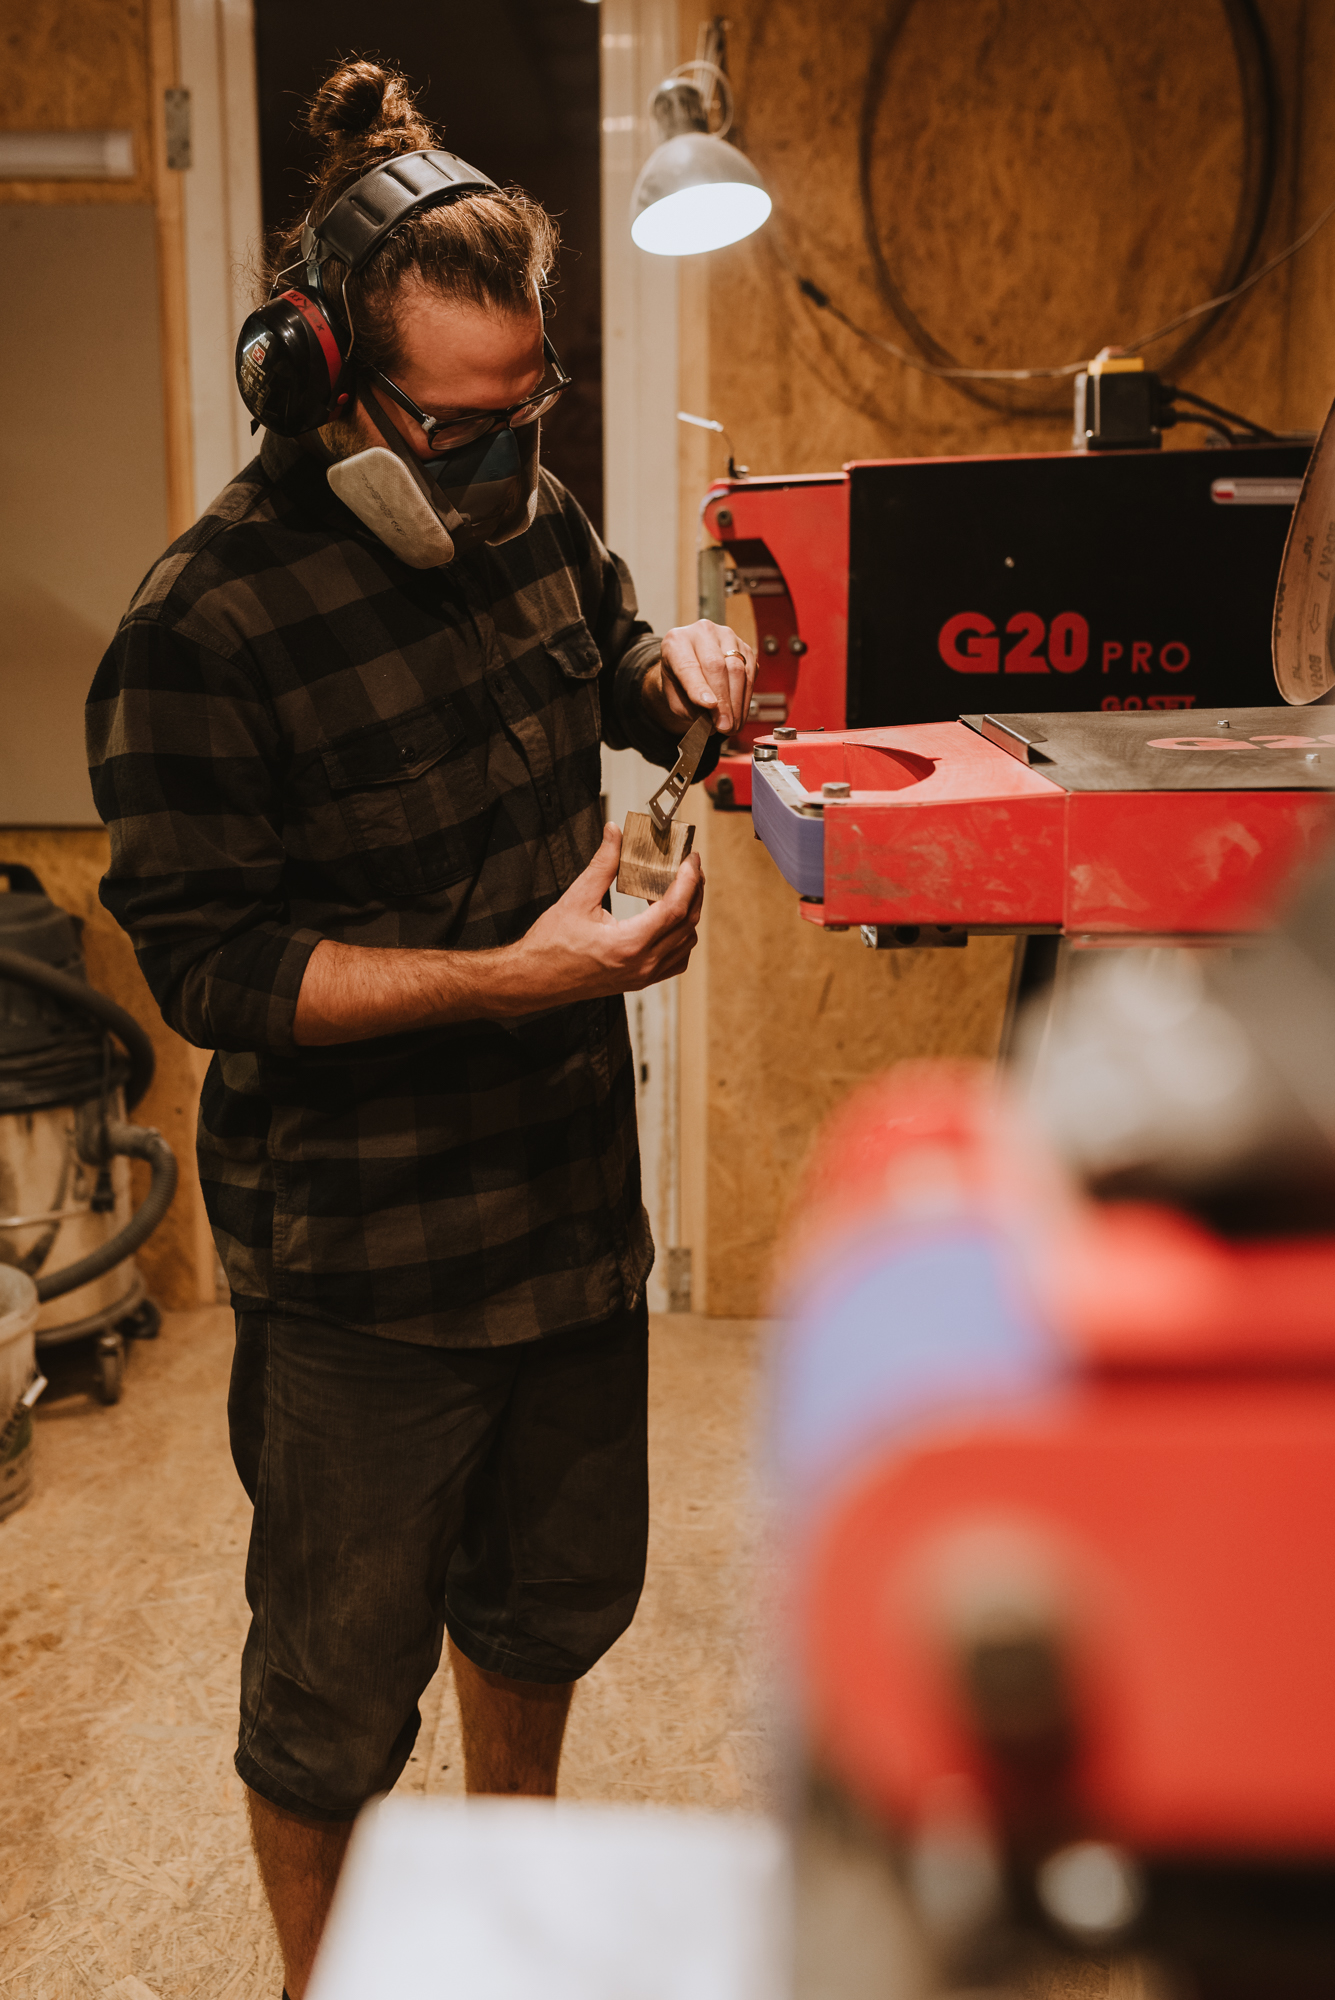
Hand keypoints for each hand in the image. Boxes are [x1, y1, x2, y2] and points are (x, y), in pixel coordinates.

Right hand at [500, 823, 703, 1011]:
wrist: (535, 980)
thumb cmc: (550, 945)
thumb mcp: (576, 899)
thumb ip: (602, 864)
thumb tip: (614, 833)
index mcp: (628, 944)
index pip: (675, 908)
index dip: (689, 880)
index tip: (691, 859)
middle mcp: (642, 964)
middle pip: (688, 923)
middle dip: (694, 891)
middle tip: (689, 867)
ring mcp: (643, 976)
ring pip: (686, 943)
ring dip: (687, 914)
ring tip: (674, 889)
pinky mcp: (640, 981)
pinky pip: (676, 960)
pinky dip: (680, 937)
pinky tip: (666, 919)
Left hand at [645, 620, 756, 737]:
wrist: (690, 667)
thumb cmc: (680, 683)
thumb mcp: (674, 697)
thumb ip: (690, 709)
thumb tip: (711, 721)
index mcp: (676, 641)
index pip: (688, 665)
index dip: (699, 687)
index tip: (709, 707)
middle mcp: (702, 633)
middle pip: (716, 666)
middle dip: (723, 701)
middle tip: (724, 726)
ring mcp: (726, 637)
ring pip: (737, 670)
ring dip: (737, 704)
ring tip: (732, 726)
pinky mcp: (744, 647)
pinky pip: (749, 674)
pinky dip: (745, 699)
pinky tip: (739, 715)